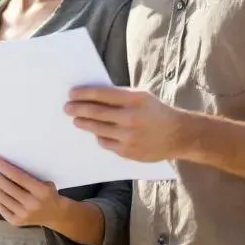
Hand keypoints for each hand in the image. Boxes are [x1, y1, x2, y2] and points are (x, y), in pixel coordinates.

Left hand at [0, 155, 64, 227]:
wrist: (55, 215)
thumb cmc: (49, 194)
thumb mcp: (45, 181)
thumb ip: (28, 176)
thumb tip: (5, 165)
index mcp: (41, 191)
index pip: (17, 177)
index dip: (3, 167)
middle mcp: (31, 204)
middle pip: (6, 186)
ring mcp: (23, 215)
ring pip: (1, 197)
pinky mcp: (16, 222)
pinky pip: (1, 207)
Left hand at [65, 86, 186, 162]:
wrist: (178, 135)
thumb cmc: (155, 112)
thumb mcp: (141, 97)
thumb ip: (119, 96)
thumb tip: (91, 96)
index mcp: (134, 99)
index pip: (101, 94)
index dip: (83, 93)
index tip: (72, 93)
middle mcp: (131, 117)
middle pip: (96, 112)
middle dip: (78, 109)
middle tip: (66, 107)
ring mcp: (129, 136)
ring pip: (97, 129)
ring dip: (83, 123)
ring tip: (76, 120)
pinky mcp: (128, 151)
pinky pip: (105, 143)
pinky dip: (99, 137)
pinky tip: (95, 133)